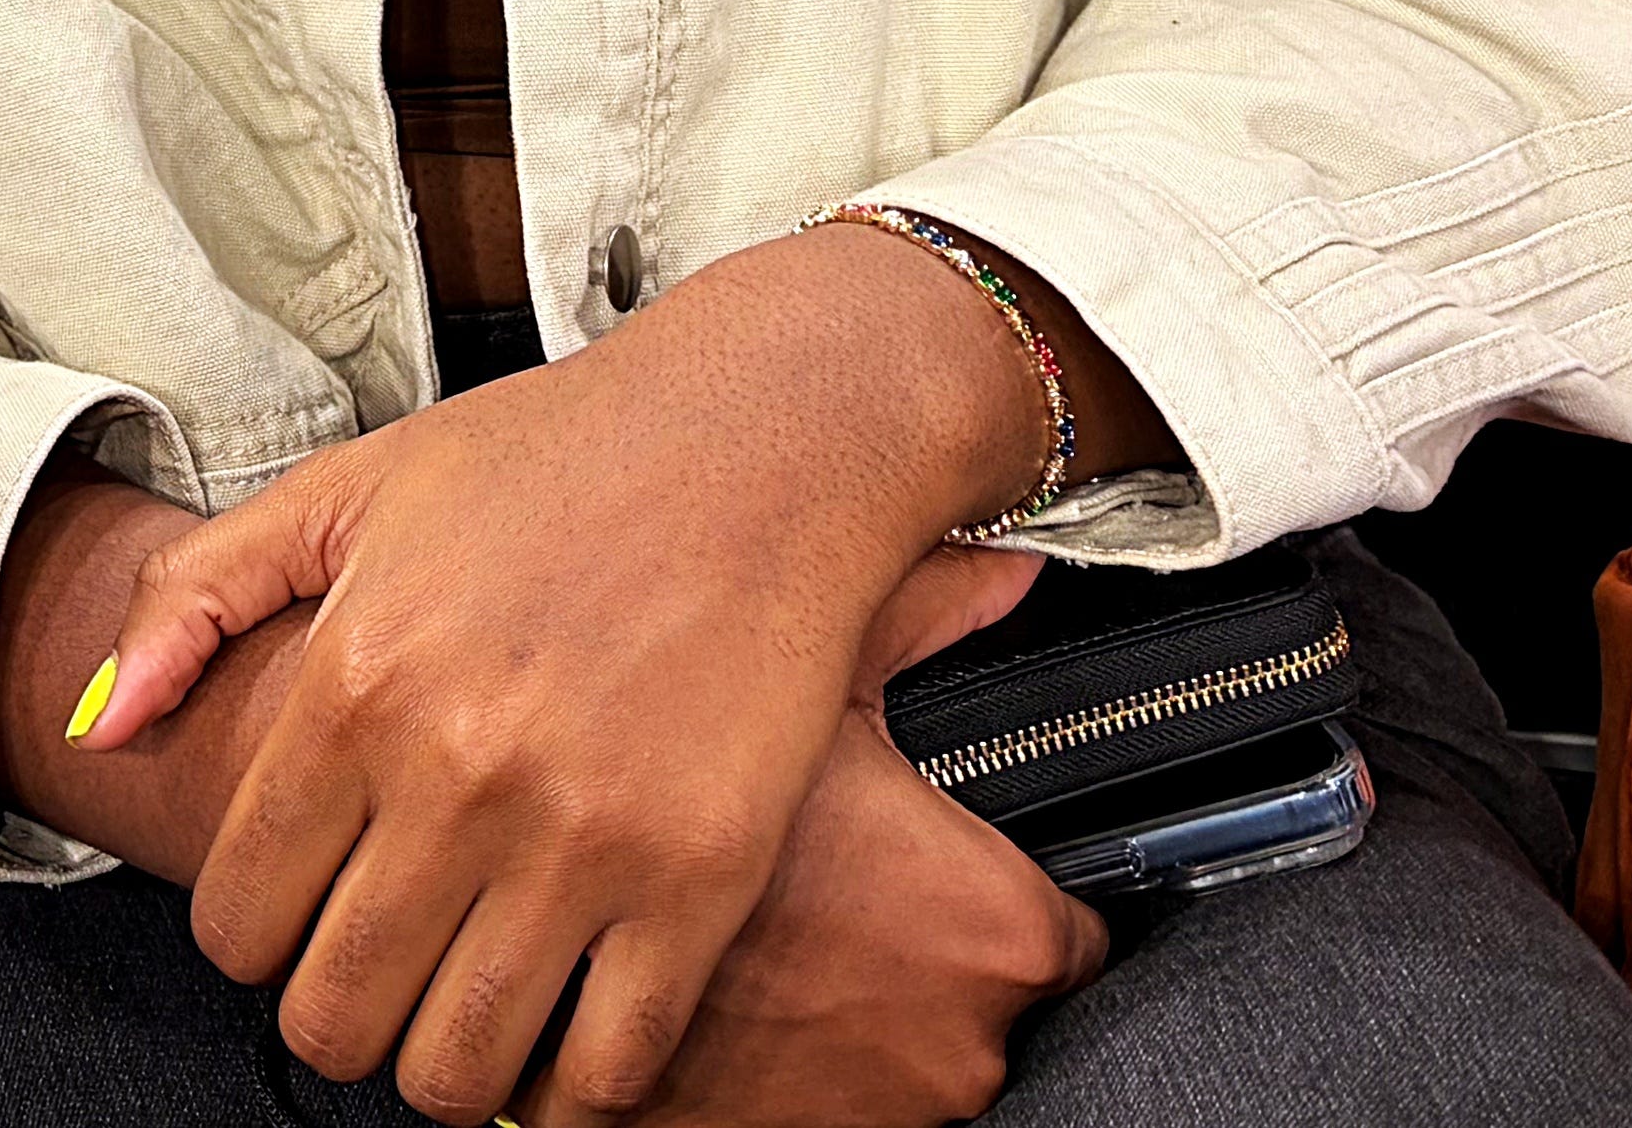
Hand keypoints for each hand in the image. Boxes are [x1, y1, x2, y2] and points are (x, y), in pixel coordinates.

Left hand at [73, 232, 1102, 1117]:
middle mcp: (451, 771)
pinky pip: (604, 1069)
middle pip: (331, 1016)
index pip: (236, 917)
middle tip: (378, 980)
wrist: (764, 436)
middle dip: (336, 1020)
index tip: (295, 922)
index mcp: (353, 684)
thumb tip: (101, 725)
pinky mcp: (698, 877)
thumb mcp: (348, 487)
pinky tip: (568, 1038)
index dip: (252, 943)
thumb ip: (196, 595)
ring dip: (443, 1072)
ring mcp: (578, 835)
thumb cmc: (556, 455)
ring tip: (464, 1018)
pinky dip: (572, 1091)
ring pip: (455, 1070)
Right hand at [622, 563, 1104, 1125]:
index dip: (1013, 876)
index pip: (1080, 925)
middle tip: (846, 881)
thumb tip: (996, 560)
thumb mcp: (805, 691)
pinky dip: (804, 1054)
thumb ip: (919, 619)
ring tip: (788, 933)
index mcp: (995, 929)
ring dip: (865, 1003)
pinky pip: (841, 1101)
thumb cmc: (679, 817)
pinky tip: (750, 985)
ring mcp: (891, 1111)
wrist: (551, 980)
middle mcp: (964, 1042)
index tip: (953, 851)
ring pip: (915, 1052)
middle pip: (993, 991)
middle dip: (926, 941)